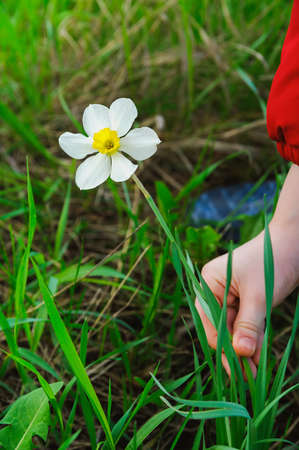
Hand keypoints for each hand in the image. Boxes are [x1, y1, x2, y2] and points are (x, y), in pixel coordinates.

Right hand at [196, 222, 298, 377]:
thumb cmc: (272, 262)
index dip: (224, 348)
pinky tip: (257, 357)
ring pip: (233, 329)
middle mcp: (215, 290)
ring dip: (244, 348)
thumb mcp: (259, 296)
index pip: (210, 323)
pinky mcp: (244, 300)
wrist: (294, 243)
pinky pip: (244, 324)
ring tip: (255, 373)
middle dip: (235, 351)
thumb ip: (248, 325)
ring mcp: (229, 295)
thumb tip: (239, 354)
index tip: (238, 371)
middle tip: (248, 378)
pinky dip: (252, 338)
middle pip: (220, 328)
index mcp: (209, 283)